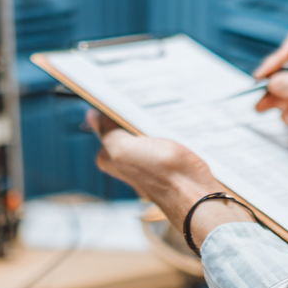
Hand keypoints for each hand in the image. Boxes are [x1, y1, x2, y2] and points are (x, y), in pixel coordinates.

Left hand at [87, 110, 253, 247]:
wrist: (195, 192)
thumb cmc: (161, 174)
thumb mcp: (124, 149)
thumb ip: (106, 132)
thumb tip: (93, 116)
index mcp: (110, 156)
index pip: (104, 123)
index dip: (111, 108)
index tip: (120, 95)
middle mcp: (125, 158)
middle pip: (123, 124)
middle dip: (130, 111)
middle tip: (141, 101)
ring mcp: (146, 156)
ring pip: (142, 127)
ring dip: (148, 117)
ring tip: (156, 111)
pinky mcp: (165, 155)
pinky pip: (160, 133)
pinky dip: (163, 125)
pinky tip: (168, 121)